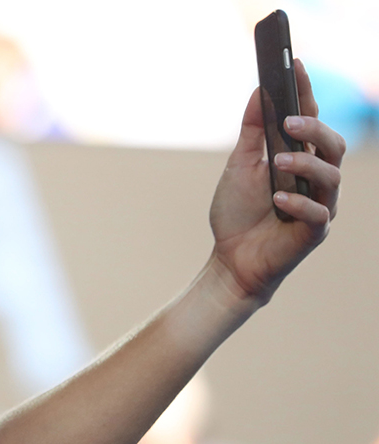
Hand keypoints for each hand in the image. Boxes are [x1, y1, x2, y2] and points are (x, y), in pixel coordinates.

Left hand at [208, 58, 344, 303]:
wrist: (230, 260)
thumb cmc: (237, 214)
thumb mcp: (240, 166)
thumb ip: (253, 132)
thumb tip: (261, 91)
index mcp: (300, 158)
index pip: (310, 119)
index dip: (306, 91)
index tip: (295, 63)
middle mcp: (316, 179)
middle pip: (332, 144)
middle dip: (314, 128)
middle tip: (288, 121)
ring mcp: (319, 205)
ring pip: (331, 176)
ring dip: (305, 165)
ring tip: (278, 162)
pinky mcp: (314, 232)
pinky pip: (317, 214)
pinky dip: (298, 203)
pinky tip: (278, 200)